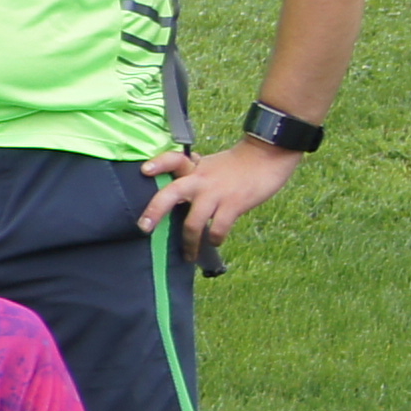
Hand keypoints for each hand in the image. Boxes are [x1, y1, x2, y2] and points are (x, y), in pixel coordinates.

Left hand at [140, 139, 298, 251]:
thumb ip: (192, 177)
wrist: (267, 156)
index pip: (172, 161)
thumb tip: (177, 200)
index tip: (144, 171)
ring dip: (189, 243)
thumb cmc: (235, 164)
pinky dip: (214, 239)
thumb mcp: (209, 165)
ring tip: (189, 255)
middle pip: (171, 194)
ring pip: (193, 222)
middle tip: (144, 228)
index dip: (158, 165)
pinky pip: (218, 229)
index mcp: (193, 168)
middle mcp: (200, 180)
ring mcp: (216, 193)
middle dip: (155, 212)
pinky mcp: (234, 204)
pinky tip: (214, 242)